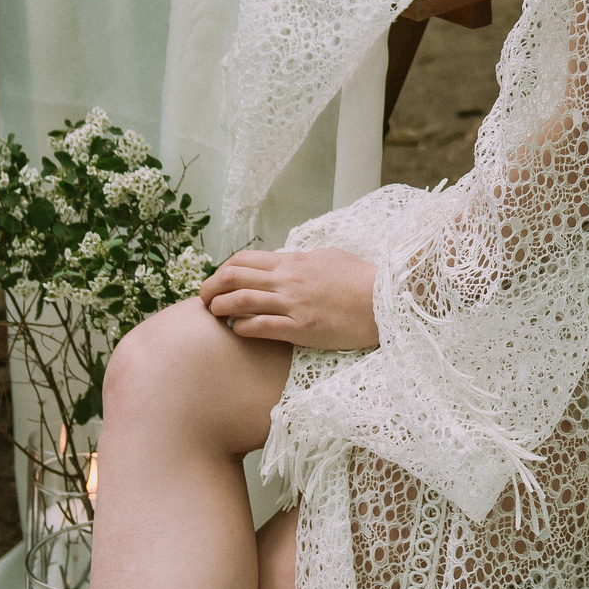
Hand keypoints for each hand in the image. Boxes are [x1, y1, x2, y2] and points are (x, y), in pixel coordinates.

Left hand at [197, 246, 379, 349]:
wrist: (386, 300)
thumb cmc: (360, 278)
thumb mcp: (328, 258)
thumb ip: (302, 260)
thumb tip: (284, 262)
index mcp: (293, 261)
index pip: (244, 259)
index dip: (222, 269)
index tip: (217, 280)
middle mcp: (288, 280)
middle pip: (234, 278)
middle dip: (210, 287)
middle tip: (203, 298)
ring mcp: (293, 304)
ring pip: (240, 302)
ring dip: (220, 308)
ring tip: (214, 314)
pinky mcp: (301, 328)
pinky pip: (260, 327)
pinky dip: (242, 328)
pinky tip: (238, 331)